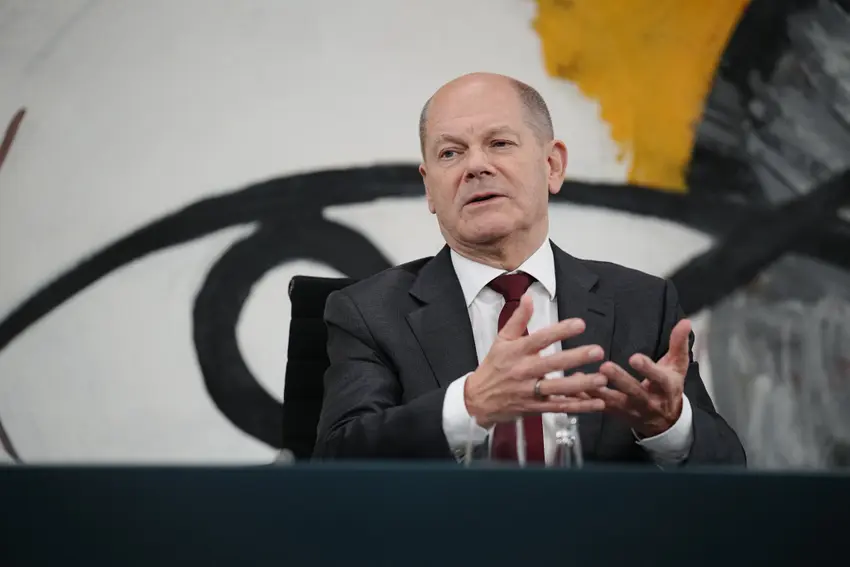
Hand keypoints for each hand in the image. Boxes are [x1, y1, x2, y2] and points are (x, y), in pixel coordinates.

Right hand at [464, 293, 607, 428]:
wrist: (477, 400)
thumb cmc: (493, 367)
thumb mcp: (501, 340)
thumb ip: (518, 319)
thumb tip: (528, 296)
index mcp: (517, 351)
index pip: (540, 338)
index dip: (560, 331)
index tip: (580, 324)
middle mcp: (524, 371)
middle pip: (552, 363)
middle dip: (576, 357)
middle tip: (597, 351)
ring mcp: (529, 391)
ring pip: (558, 388)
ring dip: (581, 384)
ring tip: (601, 379)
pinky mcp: (535, 408)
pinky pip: (559, 407)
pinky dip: (579, 406)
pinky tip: (597, 402)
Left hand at [589, 319, 690, 436]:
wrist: (665, 421)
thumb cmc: (668, 387)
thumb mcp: (678, 366)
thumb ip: (679, 343)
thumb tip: (685, 322)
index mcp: (665, 387)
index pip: (658, 378)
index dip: (648, 369)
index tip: (635, 357)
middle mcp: (648, 401)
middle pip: (634, 392)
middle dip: (620, 380)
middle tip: (606, 367)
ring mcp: (631, 409)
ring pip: (613, 401)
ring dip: (598, 391)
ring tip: (583, 377)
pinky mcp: (615, 413)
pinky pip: (598, 407)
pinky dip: (585, 398)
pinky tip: (573, 388)